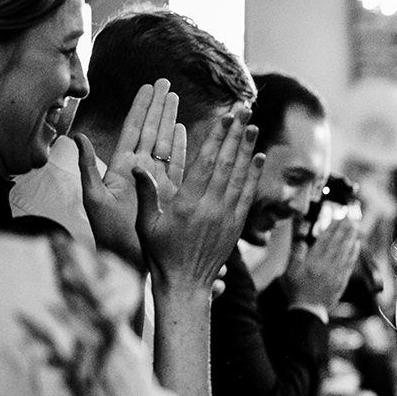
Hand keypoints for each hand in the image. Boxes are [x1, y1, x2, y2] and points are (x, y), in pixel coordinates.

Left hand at [77, 79, 181, 266]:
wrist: (129, 263)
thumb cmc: (109, 237)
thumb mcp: (94, 200)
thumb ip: (87, 168)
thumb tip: (76, 136)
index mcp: (122, 169)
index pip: (133, 130)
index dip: (141, 108)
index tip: (148, 87)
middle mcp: (140, 172)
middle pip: (151, 131)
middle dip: (158, 107)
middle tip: (165, 83)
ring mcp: (156, 182)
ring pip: (165, 143)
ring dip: (171, 121)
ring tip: (176, 99)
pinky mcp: (169, 194)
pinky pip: (178, 165)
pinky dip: (181, 147)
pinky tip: (185, 131)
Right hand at [140, 111, 262, 292]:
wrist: (187, 285)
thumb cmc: (161, 254)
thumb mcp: (146, 224)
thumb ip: (146, 194)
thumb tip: (138, 166)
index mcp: (188, 204)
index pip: (207, 163)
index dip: (217, 137)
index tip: (224, 117)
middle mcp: (212, 208)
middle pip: (228, 163)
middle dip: (236, 134)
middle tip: (245, 110)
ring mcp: (227, 216)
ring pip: (240, 176)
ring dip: (248, 149)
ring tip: (253, 126)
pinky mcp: (236, 225)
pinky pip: (248, 194)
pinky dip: (253, 174)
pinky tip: (258, 157)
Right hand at [285, 214, 362, 309]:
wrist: (308, 310)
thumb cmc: (296, 291)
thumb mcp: (288, 273)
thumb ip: (295, 256)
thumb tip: (303, 243)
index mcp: (312, 262)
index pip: (324, 241)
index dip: (332, 228)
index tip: (338, 218)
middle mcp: (325, 266)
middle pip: (337, 244)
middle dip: (344, 229)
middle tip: (350, 217)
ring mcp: (335, 273)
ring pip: (345, 252)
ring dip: (351, 238)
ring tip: (355, 227)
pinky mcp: (342, 281)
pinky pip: (350, 264)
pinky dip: (354, 253)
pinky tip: (357, 245)